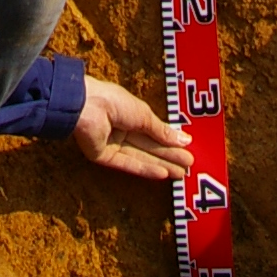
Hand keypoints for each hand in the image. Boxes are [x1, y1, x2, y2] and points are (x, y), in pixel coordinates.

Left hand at [71, 75, 193, 182]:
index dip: (170, 140)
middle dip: (170, 155)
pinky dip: (145, 170)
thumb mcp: (143, 115)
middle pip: (150, 146)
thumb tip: (185, 139)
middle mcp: (121, 129)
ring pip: (142, 157)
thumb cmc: (114, 101)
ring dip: (162, 165)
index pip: (154, 131)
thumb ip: (162, 131)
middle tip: (190, 166)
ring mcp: (112, 144)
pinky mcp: (103, 157)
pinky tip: (162, 175)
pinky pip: (128, 165)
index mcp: (129, 114)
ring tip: (182, 174)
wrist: (86, 106)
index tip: (188, 149)